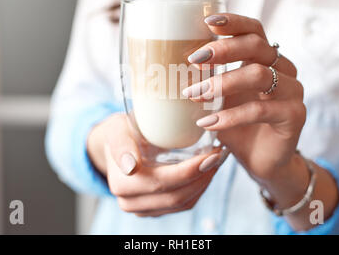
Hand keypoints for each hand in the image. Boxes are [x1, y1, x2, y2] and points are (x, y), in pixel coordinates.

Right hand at [87, 113, 228, 216]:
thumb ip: (121, 145)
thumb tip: (130, 167)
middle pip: (176, 196)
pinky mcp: (156, 210)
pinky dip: (199, 188)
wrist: (117, 144)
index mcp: (122, 185)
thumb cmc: (121, 132)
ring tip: (217, 160)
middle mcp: (130, 203)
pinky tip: (208, 170)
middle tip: (220, 155)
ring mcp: (144, 209)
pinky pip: (184, 204)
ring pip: (183, 203)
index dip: (190, 171)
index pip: (162, 182)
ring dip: (204, 183)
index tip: (212, 153)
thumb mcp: (117, 129)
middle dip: (202, 176)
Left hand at [185, 14, 338, 231]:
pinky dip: (230, 115)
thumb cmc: (238, 125)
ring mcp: (293, 92)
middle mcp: (284, 70)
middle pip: (257, 46)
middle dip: (223, 49)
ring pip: (259, 75)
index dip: (234, 22)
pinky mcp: (294, 115)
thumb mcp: (221, 98)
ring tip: (194, 94)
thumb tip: (172, 62)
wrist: (261, 161)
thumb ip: (210, 78)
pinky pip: (260, 109)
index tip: (207, 23)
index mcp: (266, 59)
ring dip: (222, 83)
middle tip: (194, 59)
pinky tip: (208, 122)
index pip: (254, 30)